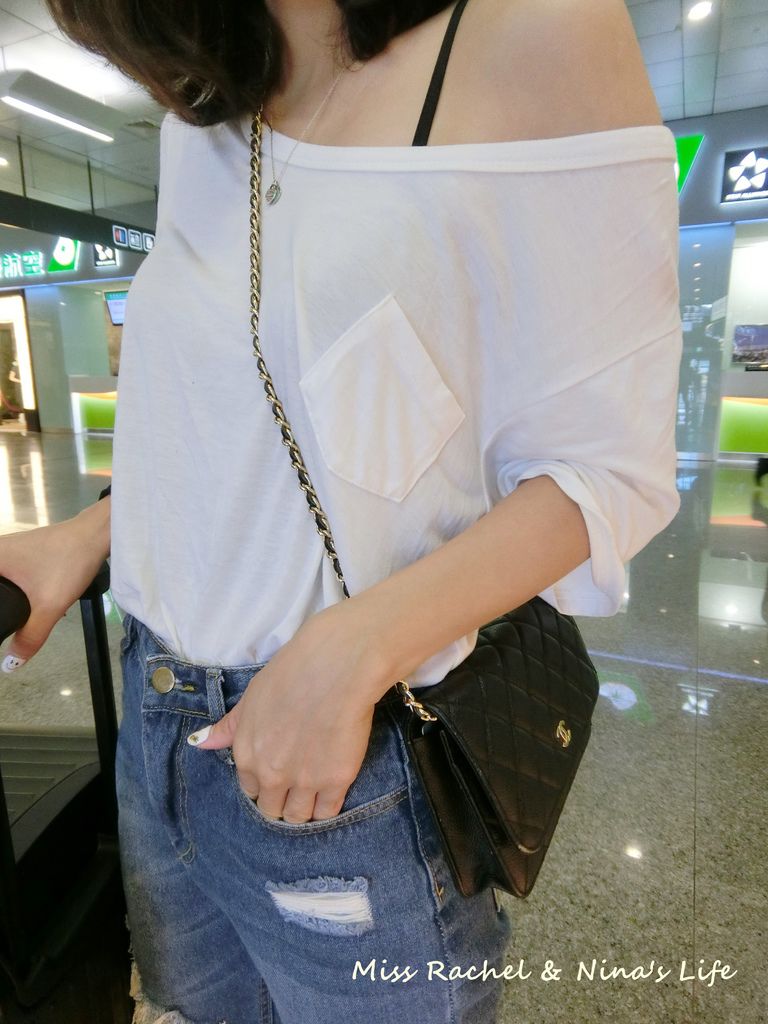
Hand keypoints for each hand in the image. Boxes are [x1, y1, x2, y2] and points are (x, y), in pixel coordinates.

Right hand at [0, 499, 110, 671]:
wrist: (96, 534)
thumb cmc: (69, 562)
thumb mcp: (49, 606)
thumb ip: (30, 637)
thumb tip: (10, 665)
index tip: (15, 614)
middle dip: (5, 609)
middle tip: (25, 620)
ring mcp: (7, 551)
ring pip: (2, 583)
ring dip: (9, 603)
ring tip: (27, 617)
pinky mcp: (21, 554)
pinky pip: (10, 577)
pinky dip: (17, 592)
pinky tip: (29, 605)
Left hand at [187, 600, 393, 822]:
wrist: (334, 667)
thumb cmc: (291, 674)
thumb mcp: (251, 698)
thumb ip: (228, 727)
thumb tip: (201, 742)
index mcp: (247, 755)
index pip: (250, 790)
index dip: (263, 784)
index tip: (276, 774)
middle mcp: (272, 775)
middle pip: (272, 809)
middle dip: (281, 800)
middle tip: (296, 783)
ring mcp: (304, 781)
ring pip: (298, 816)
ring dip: (303, 807)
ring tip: (314, 790)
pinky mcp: (336, 780)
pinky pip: (328, 811)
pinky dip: (328, 806)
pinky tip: (331, 789)